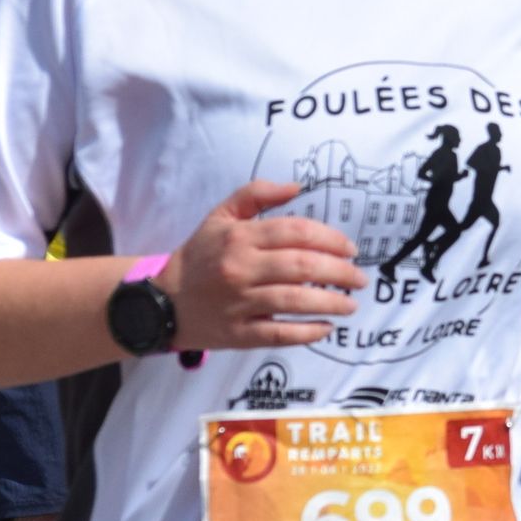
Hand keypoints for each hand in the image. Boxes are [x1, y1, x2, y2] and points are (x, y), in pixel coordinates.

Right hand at [160, 180, 366, 350]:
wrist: (162, 302)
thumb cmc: (200, 256)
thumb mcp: (220, 217)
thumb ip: (256, 194)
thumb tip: (296, 186)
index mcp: (239, 237)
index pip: (296, 232)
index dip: (331, 239)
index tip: (350, 249)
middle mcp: (240, 269)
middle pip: (302, 267)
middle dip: (340, 272)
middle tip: (359, 278)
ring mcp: (238, 303)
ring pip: (294, 301)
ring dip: (331, 303)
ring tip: (351, 304)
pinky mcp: (237, 334)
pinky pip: (279, 334)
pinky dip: (307, 332)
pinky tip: (326, 328)